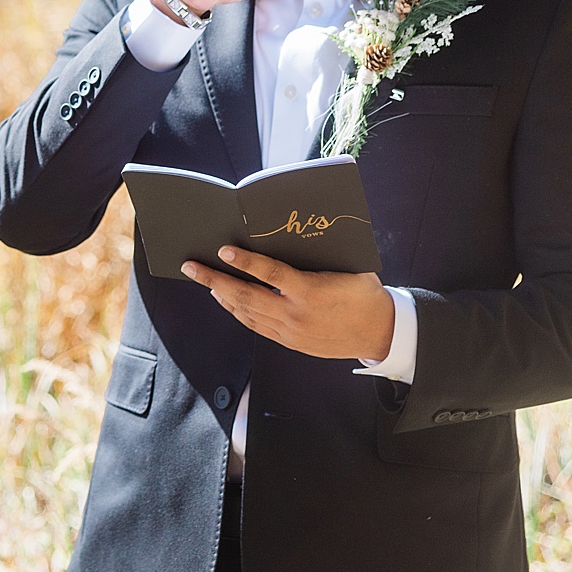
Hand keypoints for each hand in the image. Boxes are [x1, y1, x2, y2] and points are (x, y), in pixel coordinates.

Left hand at [183, 247, 395, 362]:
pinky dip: (237, 311)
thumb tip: (291, 229)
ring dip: (221, 295)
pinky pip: (256, 326)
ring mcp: (291, 331)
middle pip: (245, 296)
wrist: (380, 333)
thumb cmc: (364, 292)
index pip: (270, 273)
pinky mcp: (291, 342)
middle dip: (213, 279)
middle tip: (190, 266)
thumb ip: (318, 253)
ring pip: (246, 313)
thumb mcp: (347, 266)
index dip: (245, 261)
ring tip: (202, 280)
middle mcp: (296, 314)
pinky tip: (226, 300)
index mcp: (311, 291)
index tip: (223, 250)